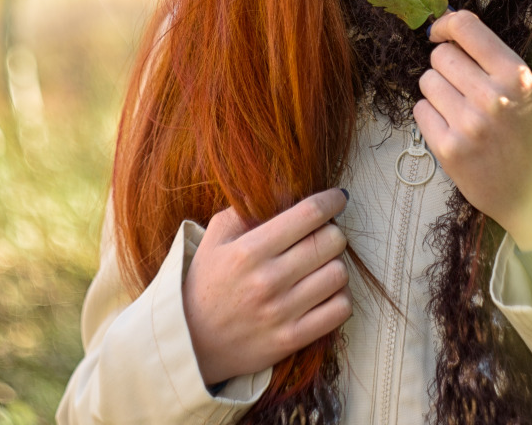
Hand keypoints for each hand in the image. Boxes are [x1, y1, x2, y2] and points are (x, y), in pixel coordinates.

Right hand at [182, 188, 351, 384]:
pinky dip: (339, 296)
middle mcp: (268, 280)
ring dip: (335, 264)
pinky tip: (324, 292)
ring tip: (321, 264)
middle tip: (322, 234)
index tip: (337, 198)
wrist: (192, 343)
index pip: (307, 215)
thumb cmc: (205, 284)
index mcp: (249, 250)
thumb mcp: (213, 239)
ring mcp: (282, 312)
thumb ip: (243, 210)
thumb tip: (279, 188)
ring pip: (339, 274)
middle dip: (332, 231)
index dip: (331, 201)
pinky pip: (340, 310)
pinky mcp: (293, 339)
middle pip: (330, 242)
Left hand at [414, 10, 531, 250]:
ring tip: (461, 110)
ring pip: (426, 81)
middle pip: (440, 56)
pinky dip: (431, 116)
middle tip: (463, 86)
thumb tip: (448, 27)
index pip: (465, 27)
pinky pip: (420, 111)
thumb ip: (491, 61)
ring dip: (438, 92)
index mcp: (516, 76)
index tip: (439, 33)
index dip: (445, 25)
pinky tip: (453, 129)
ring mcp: (467, 124)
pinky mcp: (447, 149)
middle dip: (447, 66)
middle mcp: (492, 97)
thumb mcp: (526, 91)